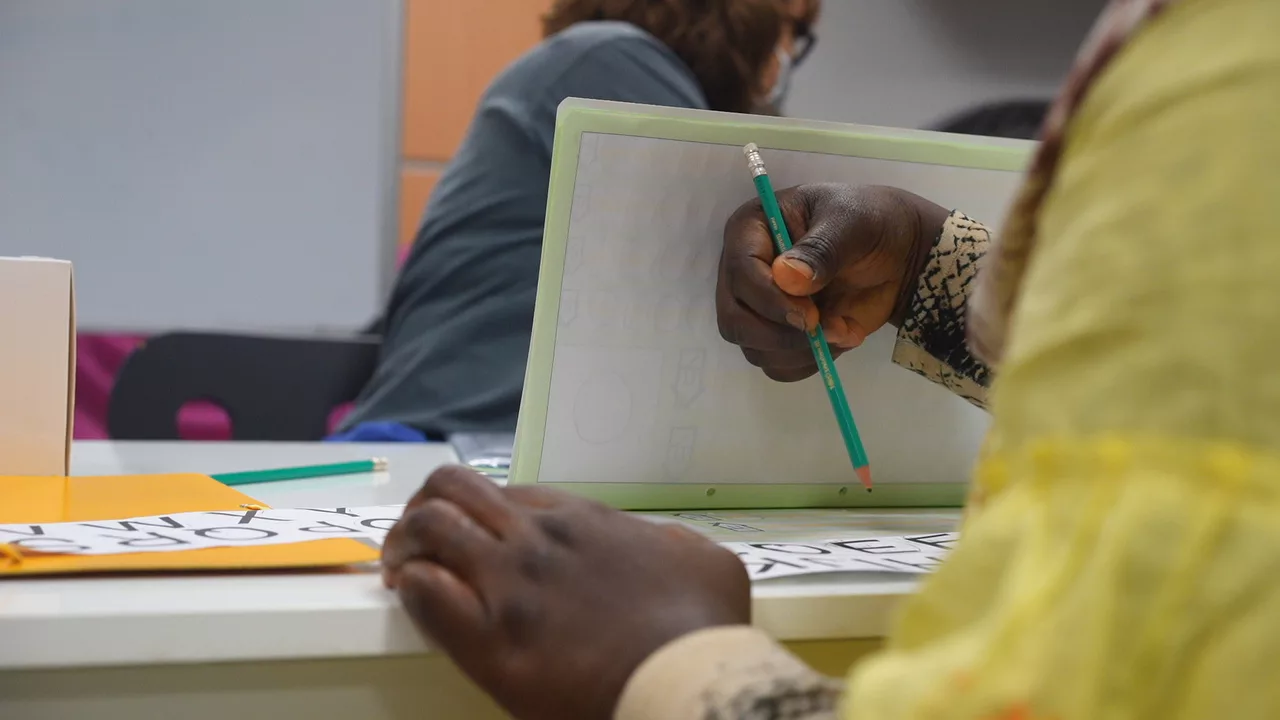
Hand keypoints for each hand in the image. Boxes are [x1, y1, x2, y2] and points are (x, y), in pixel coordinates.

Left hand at [382, 466, 750, 719]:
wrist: (685, 682)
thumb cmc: (701, 630)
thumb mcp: (706, 562)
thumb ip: (672, 544)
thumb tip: (661, 548)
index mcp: (583, 521)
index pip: (509, 491)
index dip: (482, 510)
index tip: (475, 534)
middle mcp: (538, 540)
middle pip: (454, 489)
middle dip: (426, 506)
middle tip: (418, 541)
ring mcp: (510, 585)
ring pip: (429, 526)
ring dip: (405, 542)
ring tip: (399, 568)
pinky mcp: (489, 640)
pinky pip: (425, 591)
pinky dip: (410, 588)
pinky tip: (411, 599)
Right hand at [717, 183, 948, 380]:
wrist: (897, 255)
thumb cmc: (870, 224)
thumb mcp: (852, 222)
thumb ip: (821, 249)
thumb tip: (788, 278)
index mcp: (751, 229)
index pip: (739, 272)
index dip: (768, 300)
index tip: (809, 316)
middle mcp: (744, 271)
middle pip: (734, 319)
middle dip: (779, 335)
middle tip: (824, 330)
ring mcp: (759, 307)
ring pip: (754, 348)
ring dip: (801, 351)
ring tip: (843, 330)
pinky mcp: (778, 334)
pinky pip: (777, 365)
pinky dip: (809, 362)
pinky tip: (838, 339)